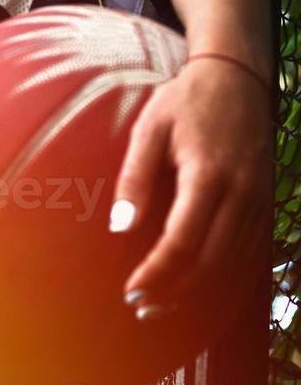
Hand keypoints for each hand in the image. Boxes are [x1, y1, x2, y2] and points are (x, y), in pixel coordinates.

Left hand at [109, 59, 273, 315]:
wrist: (236, 77)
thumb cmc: (185, 101)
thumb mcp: (150, 129)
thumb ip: (135, 178)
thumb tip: (120, 228)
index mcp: (207, 175)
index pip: (182, 242)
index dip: (157, 274)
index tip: (131, 291)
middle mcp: (240, 194)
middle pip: (210, 263)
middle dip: (174, 293)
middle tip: (140, 307)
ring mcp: (258, 201)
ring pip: (232, 266)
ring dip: (197, 293)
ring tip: (162, 306)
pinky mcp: (265, 204)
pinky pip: (249, 255)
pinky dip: (224, 280)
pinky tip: (199, 290)